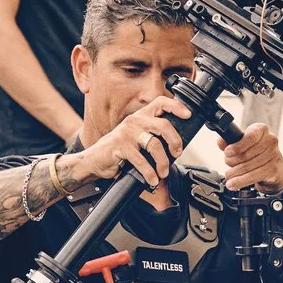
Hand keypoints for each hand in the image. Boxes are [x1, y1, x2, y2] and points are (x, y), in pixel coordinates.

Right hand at [67, 95, 190, 189]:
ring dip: (163, 162)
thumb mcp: (137, 139)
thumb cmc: (119, 151)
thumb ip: (153, 136)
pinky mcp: (120, 146)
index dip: (176, 107)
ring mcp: (127, 132)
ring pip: (155, 145)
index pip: (160, 103)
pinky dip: (149, 173)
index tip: (187, 115)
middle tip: (176, 154)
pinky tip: (152, 179)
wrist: (95, 160)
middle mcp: (134, 121)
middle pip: (163, 125)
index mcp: (141, 117)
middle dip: (175, 142)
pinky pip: (141, 160)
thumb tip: (176, 146)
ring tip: (162, 172)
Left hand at [221, 122, 282, 192]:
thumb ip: (231, 141)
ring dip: (234, 173)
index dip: (237, 146)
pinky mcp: (274, 170)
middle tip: (227, 164)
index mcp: (261, 130)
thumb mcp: (244, 143)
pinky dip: (240, 181)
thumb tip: (221, 142)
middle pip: (246, 154)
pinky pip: (253, 177)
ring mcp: (274, 155)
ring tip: (228, 175)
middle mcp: (271, 141)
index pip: (250, 137)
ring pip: (248, 167)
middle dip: (232, 161)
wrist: (273, 167)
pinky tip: (233, 184)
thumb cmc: (257, 152)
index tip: (227, 152)